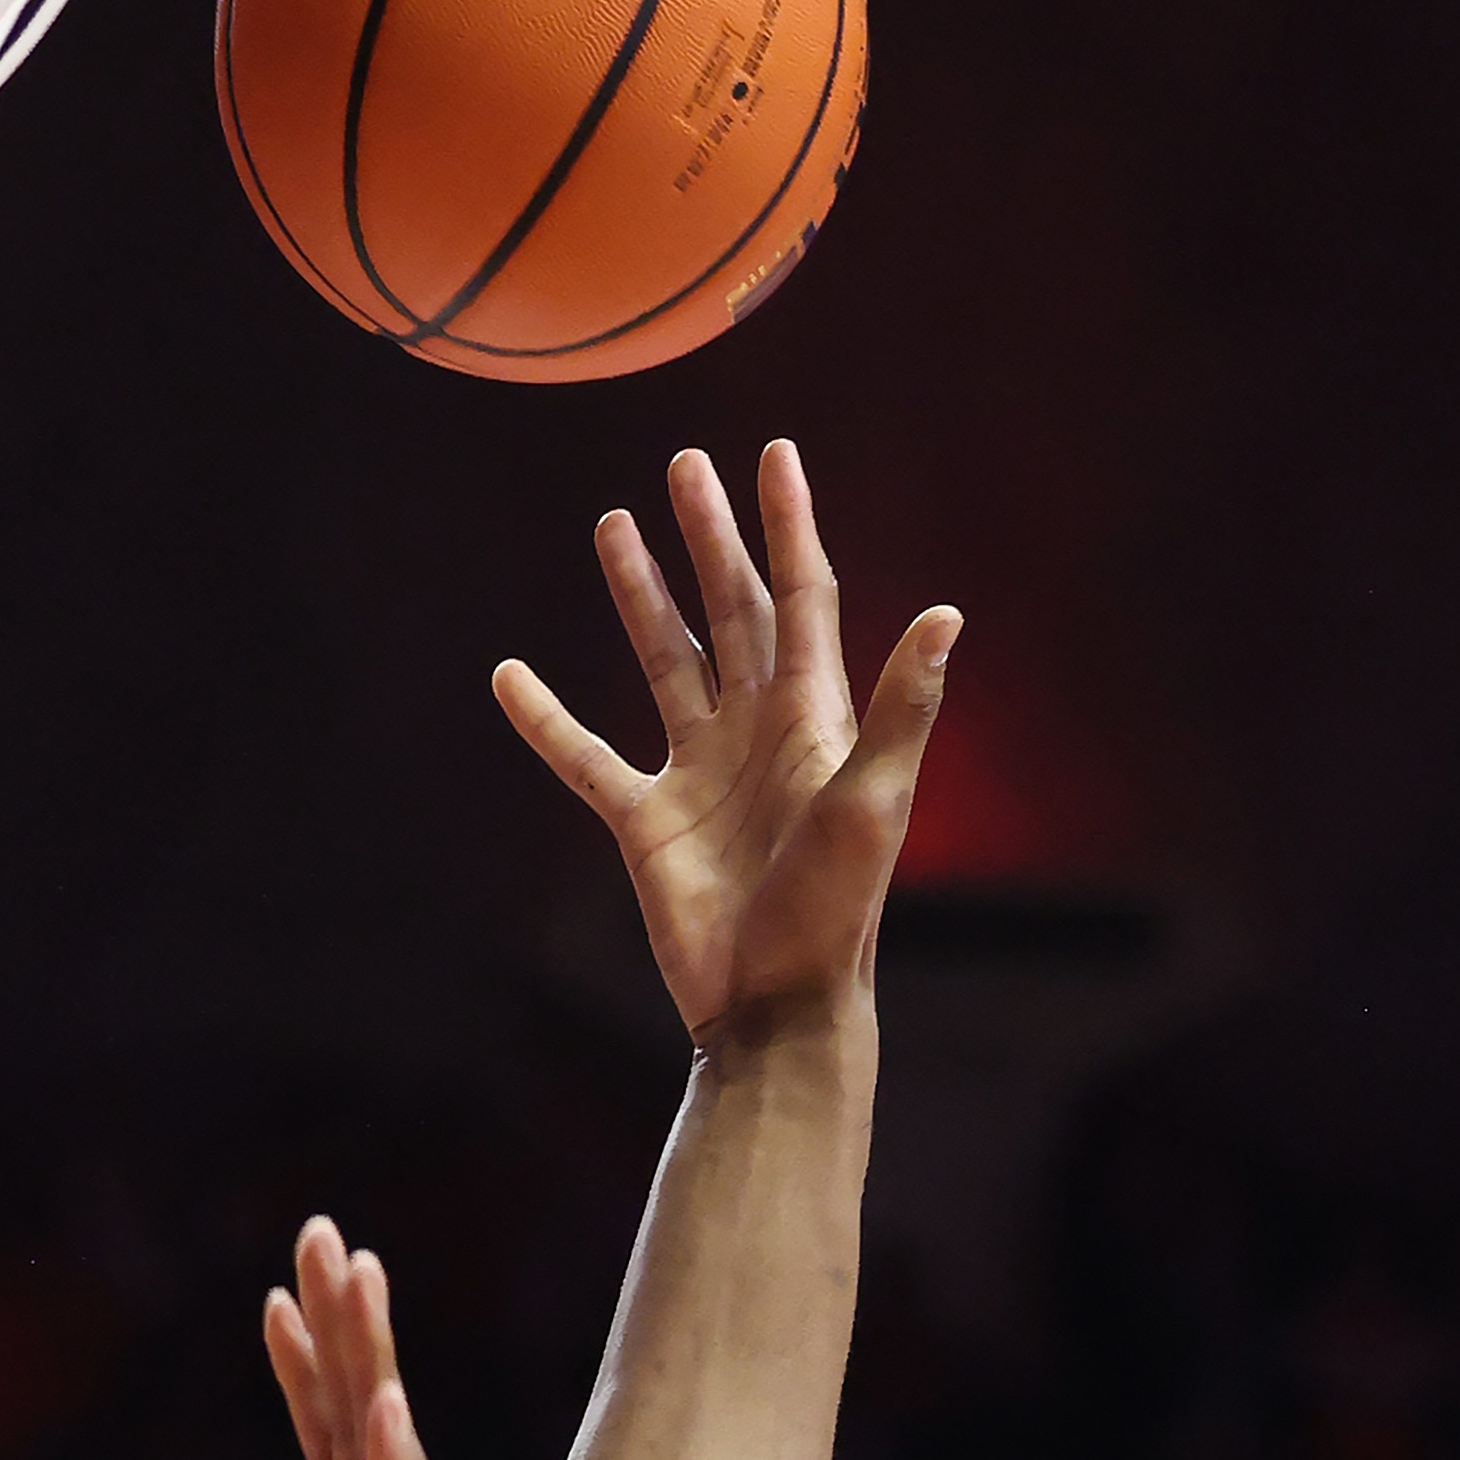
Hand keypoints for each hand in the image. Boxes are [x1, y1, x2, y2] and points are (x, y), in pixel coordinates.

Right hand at [492, 442, 957, 1046]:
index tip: (775, 454)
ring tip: (611, 528)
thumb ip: (904, 708)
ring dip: (638, 597)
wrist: (772, 1004)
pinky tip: (510, 676)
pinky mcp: (646, 822)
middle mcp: (755, 731)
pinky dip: (547, 720)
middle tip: (684, 466)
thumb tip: (950, 613)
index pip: (803, 596)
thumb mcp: (874, 803)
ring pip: (663, 662)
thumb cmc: (834, 911)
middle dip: (709, 537)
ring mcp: (698, 773)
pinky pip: (586, 757)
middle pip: (730, 610)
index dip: (789, 525)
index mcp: (812, 716)